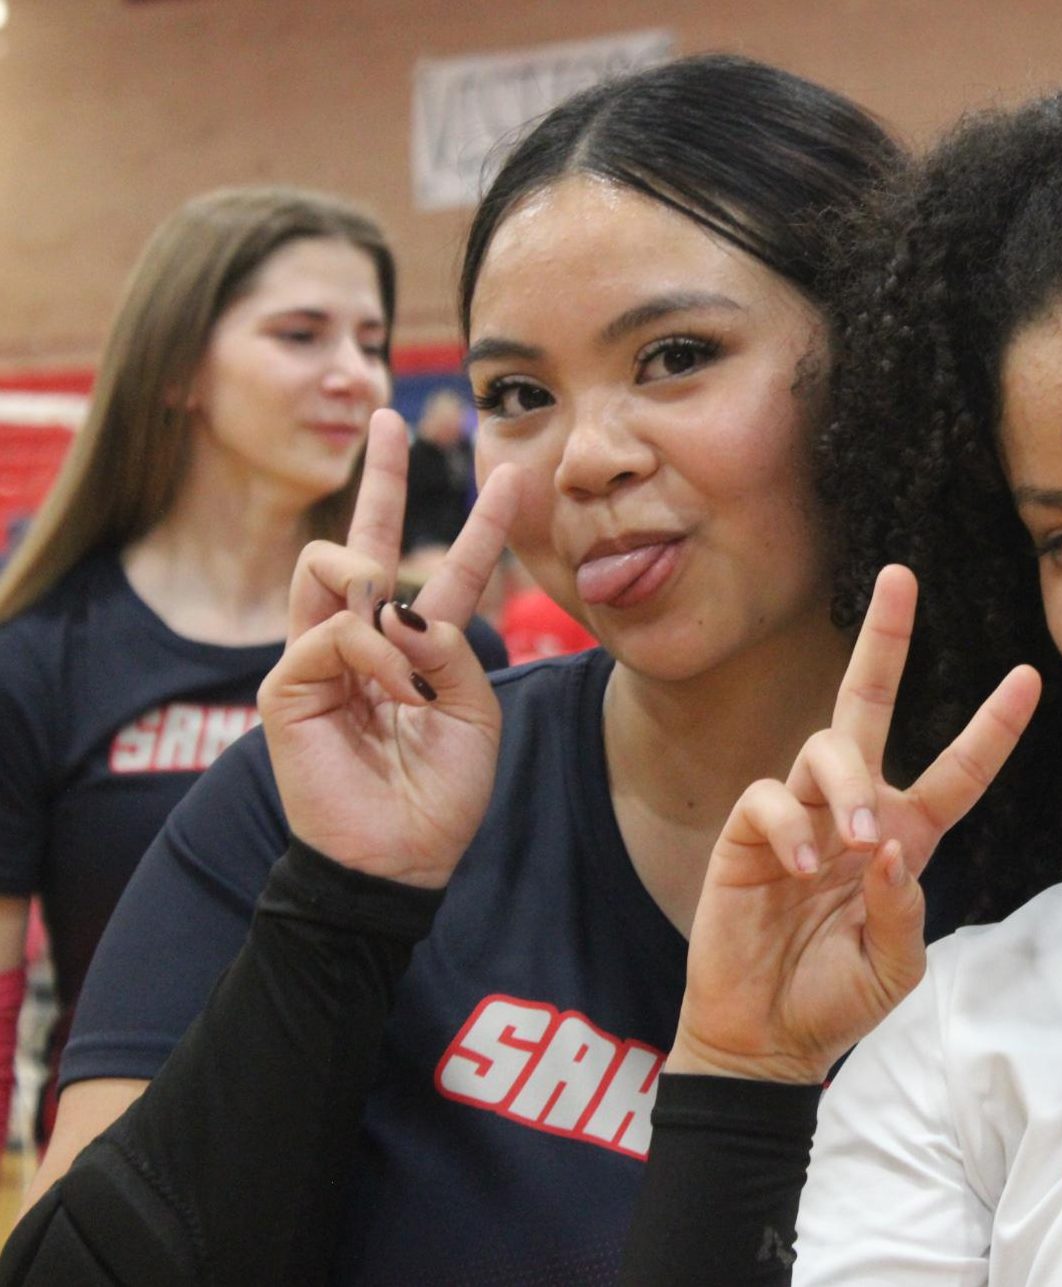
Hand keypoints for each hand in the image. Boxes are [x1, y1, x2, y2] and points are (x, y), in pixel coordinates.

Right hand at [259, 409, 519, 888]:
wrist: (401, 858)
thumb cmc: (441, 792)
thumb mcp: (473, 708)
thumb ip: (449, 644)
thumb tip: (397, 605)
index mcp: (420, 647)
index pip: (450, 571)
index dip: (479, 524)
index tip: (508, 474)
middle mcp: (366, 641)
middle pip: (367, 539)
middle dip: (380, 474)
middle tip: (386, 417)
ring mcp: (320, 658)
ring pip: (334, 565)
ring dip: (381, 595)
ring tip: (408, 656)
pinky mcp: (287, 684)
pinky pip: (331, 632)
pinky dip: (372, 656)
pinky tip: (393, 695)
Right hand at [668, 565, 1040, 1082]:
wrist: (766, 1038)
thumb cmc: (835, 1000)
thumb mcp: (893, 968)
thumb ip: (902, 912)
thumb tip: (889, 848)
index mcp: (907, 837)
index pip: (958, 771)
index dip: (992, 727)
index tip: (1029, 676)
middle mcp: (855, 810)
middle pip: (868, 702)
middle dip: (886, 639)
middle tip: (900, 576)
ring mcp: (800, 815)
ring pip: (826, 746)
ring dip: (847, 785)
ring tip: (854, 840)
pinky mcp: (748, 831)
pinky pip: (770, 797)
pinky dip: (790, 827)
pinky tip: (798, 869)